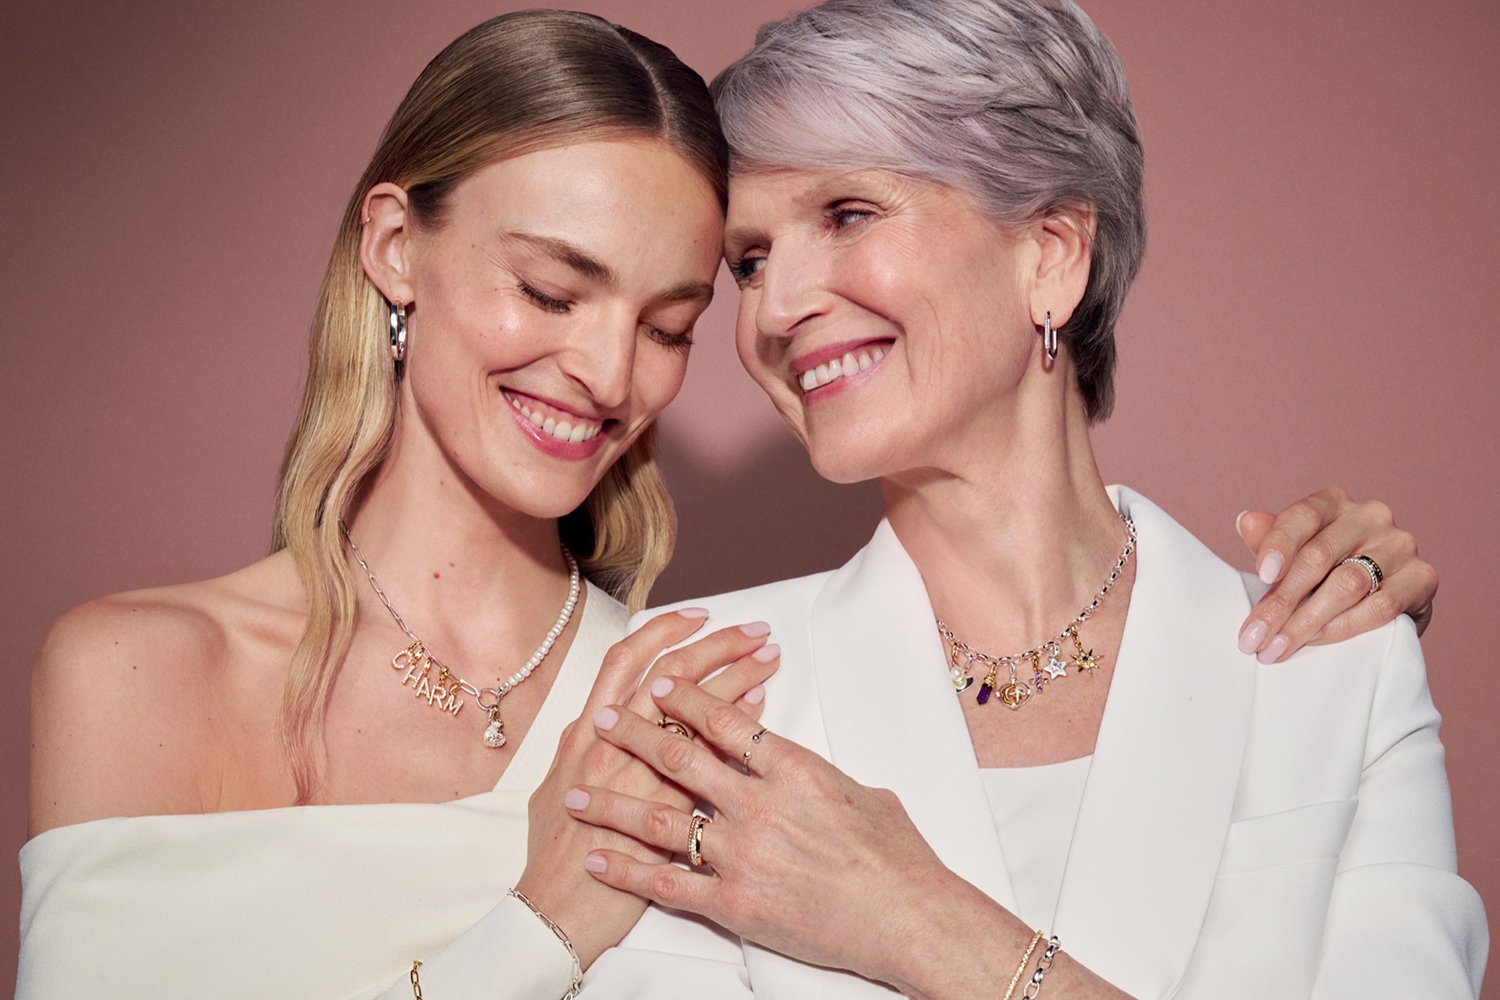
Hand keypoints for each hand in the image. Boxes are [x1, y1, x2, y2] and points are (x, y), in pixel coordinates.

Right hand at [514, 612, 778, 967]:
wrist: (558, 916)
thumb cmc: (554, 859)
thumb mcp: (554, 792)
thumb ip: (581, 755)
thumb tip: (597, 726)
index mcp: (584, 735)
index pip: (628, 662)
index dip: (664, 633)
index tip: (698, 617)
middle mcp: (614, 746)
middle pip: (674, 676)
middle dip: (718, 646)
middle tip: (753, 630)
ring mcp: (645, 779)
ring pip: (697, 710)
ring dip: (738, 678)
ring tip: (769, 658)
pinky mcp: (672, 813)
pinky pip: (712, 759)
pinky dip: (738, 726)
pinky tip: (761, 708)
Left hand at [568, 676, 975, 994]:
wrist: (909, 918)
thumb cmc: (898, 860)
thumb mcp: (866, 796)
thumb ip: (826, 777)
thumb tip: (812, 769)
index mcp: (793, 769)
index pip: (726, 720)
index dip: (687, 697)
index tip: (661, 682)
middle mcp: (759, 805)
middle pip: (681, 757)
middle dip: (635, 734)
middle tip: (606, 721)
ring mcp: (743, 854)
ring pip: (660, 818)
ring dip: (612, 802)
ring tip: (575, 792)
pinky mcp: (735, 903)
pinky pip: (667, 885)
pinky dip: (626, 872)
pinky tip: (598, 861)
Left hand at [1236, 487, 1437, 662]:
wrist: (1382, 598)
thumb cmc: (1326, 571)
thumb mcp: (1293, 553)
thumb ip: (1270, 539)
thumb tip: (1247, 521)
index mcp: (1335, 502)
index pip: (1303, 515)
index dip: (1278, 545)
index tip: (1260, 577)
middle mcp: (1372, 516)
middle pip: (1319, 555)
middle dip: (1281, 601)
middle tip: (1253, 636)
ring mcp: (1401, 545)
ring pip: (1347, 584)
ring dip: (1306, 621)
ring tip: (1276, 647)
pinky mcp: (1423, 578)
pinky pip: (1379, 607)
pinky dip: (1342, 627)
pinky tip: (1315, 642)